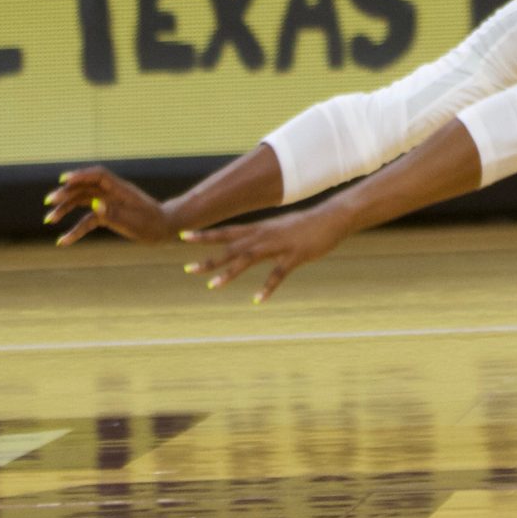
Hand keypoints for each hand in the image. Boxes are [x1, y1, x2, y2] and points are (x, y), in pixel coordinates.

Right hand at [45, 166, 178, 243]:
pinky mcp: (107, 215)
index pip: (98, 175)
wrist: (164, 229)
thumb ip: (115, 213)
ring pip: (82, 202)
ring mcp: (108, 203)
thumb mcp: (135, 221)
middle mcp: (111, 193)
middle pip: (85, 188)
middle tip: (50, 201)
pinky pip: (87, 220)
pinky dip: (75, 229)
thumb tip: (96, 206)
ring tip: (49, 219)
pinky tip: (63, 241)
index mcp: (120, 189)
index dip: (81, 175)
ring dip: (66, 209)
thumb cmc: (153, 224)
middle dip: (66, 193)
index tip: (64, 179)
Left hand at [180, 205, 353, 302]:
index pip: (227, 232)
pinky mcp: (294, 256)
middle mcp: (264, 236)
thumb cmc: (306, 224)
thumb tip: (249, 241)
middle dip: (209, 258)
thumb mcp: (279, 227)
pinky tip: (257, 300)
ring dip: (229, 273)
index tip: (184, 236)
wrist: (332, 217)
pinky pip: (277, 274)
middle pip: (231, 248)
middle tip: (187, 269)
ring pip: (248, 259)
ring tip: (212, 286)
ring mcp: (278, 245)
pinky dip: (266, 287)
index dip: (206, 235)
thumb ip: (263, 235)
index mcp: (259, 229)